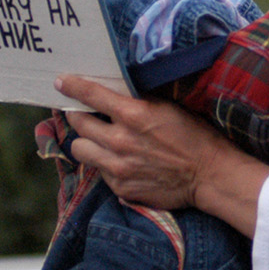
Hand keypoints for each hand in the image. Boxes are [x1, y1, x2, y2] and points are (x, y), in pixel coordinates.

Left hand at [56, 76, 268, 235]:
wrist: (208, 174)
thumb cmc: (191, 135)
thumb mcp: (166, 107)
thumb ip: (135, 101)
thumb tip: (110, 92)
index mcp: (133, 114)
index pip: (90, 94)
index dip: (71, 86)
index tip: (60, 82)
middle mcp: (120, 141)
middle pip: (77, 123)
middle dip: (76, 114)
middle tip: (80, 112)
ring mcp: (117, 167)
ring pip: (80, 149)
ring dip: (86, 141)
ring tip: (97, 139)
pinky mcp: (120, 187)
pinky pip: (98, 171)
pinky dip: (103, 163)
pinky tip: (119, 159)